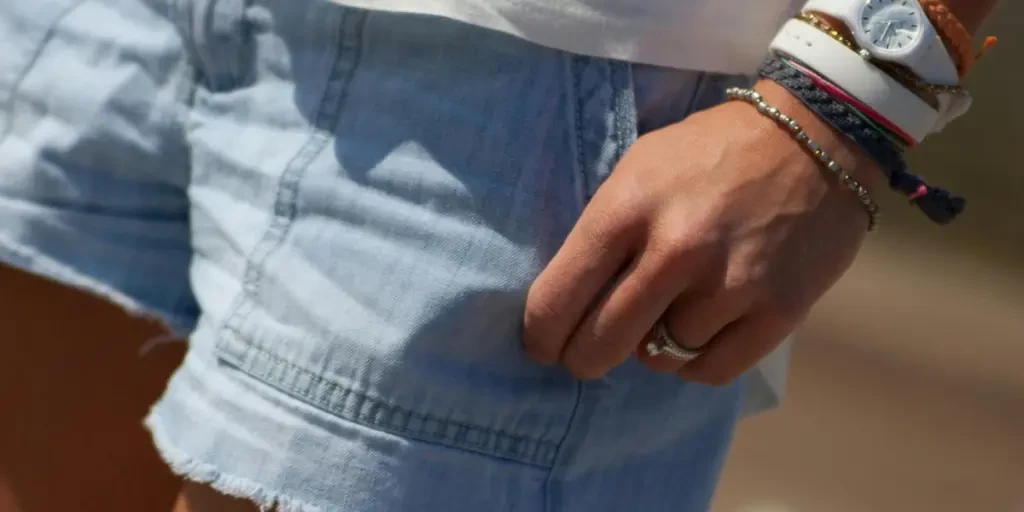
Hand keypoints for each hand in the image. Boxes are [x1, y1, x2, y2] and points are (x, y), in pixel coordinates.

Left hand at [523, 81, 880, 384]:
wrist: (816, 136)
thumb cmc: (711, 152)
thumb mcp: (638, 168)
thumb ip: (603, 231)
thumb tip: (567, 301)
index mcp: (627, 208)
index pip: (557, 299)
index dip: (540, 335)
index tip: (541, 344)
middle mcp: (675, 250)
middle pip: (599, 345)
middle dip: (582, 358)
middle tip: (585, 355)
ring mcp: (729, 284)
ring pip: (658, 359)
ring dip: (653, 346)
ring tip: (667, 313)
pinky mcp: (778, 311)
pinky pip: (710, 371)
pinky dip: (696, 360)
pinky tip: (700, 331)